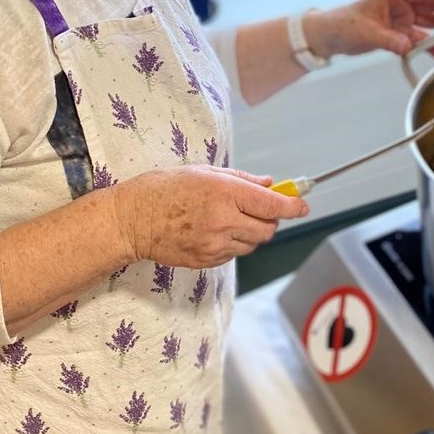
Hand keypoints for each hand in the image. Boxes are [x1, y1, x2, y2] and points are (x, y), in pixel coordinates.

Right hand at [114, 165, 308, 268]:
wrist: (131, 220)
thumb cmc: (163, 189)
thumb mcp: (204, 172)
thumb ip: (241, 179)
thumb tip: (270, 185)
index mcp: (224, 193)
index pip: (273, 205)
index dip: (293, 206)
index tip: (302, 206)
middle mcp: (223, 221)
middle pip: (268, 229)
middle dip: (271, 220)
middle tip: (260, 209)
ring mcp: (215, 244)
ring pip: (252, 243)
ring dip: (250, 232)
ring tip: (227, 218)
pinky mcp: (207, 261)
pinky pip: (234, 254)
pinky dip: (233, 243)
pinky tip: (213, 231)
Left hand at [305, 0, 433, 60]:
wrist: (330, 37)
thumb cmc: (344, 25)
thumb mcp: (366, 32)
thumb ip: (388, 40)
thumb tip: (408, 46)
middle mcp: (399, 5)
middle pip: (430, 6)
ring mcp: (400, 19)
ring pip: (428, 22)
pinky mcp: (398, 34)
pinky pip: (419, 39)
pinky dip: (431, 46)